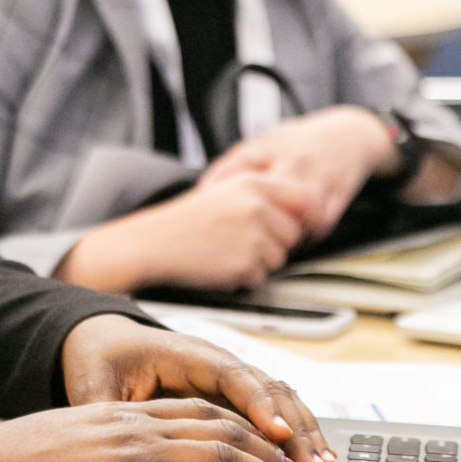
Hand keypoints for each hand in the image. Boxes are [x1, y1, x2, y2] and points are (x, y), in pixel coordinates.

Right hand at [0, 397, 324, 461]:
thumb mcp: (66, 453)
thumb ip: (103, 455)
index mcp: (118, 412)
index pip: (199, 410)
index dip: (246, 427)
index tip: (279, 448)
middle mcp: (132, 422)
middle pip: (223, 425)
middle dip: (275, 449)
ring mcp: (131, 448)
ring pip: (223, 452)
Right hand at [57, 172, 315, 292]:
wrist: (153, 243)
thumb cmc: (188, 220)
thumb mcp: (226, 192)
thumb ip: (264, 196)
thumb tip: (305, 210)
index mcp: (254, 184)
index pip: (305, 199)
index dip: (307, 216)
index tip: (304, 226)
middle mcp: (258, 206)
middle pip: (294, 234)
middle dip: (274, 243)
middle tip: (239, 241)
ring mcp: (253, 236)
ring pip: (279, 258)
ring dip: (258, 261)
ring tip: (225, 251)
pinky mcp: (245, 264)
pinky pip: (260, 277)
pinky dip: (243, 277)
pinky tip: (218, 264)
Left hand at [60, 312, 337, 461]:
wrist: (103, 342)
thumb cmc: (102, 360)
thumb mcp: (94, 386)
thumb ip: (108, 414)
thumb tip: (112, 450)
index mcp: (186, 355)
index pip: (232, 377)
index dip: (258, 404)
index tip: (278, 434)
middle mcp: (218, 365)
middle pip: (271, 391)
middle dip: (297, 431)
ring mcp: (232, 380)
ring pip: (283, 403)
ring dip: (306, 436)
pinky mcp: (236, 399)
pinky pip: (276, 414)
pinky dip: (298, 439)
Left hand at [200, 106, 395, 238]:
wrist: (350, 134)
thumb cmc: (302, 141)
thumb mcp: (270, 140)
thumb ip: (240, 160)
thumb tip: (206, 187)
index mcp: (272, 146)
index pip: (239, 165)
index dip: (219, 184)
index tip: (206, 203)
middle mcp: (293, 160)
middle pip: (268, 193)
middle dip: (253, 216)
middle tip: (239, 234)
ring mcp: (317, 176)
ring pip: (296, 213)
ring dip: (283, 233)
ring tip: (271, 246)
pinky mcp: (339, 192)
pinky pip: (322, 223)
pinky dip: (308, 237)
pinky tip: (298, 243)